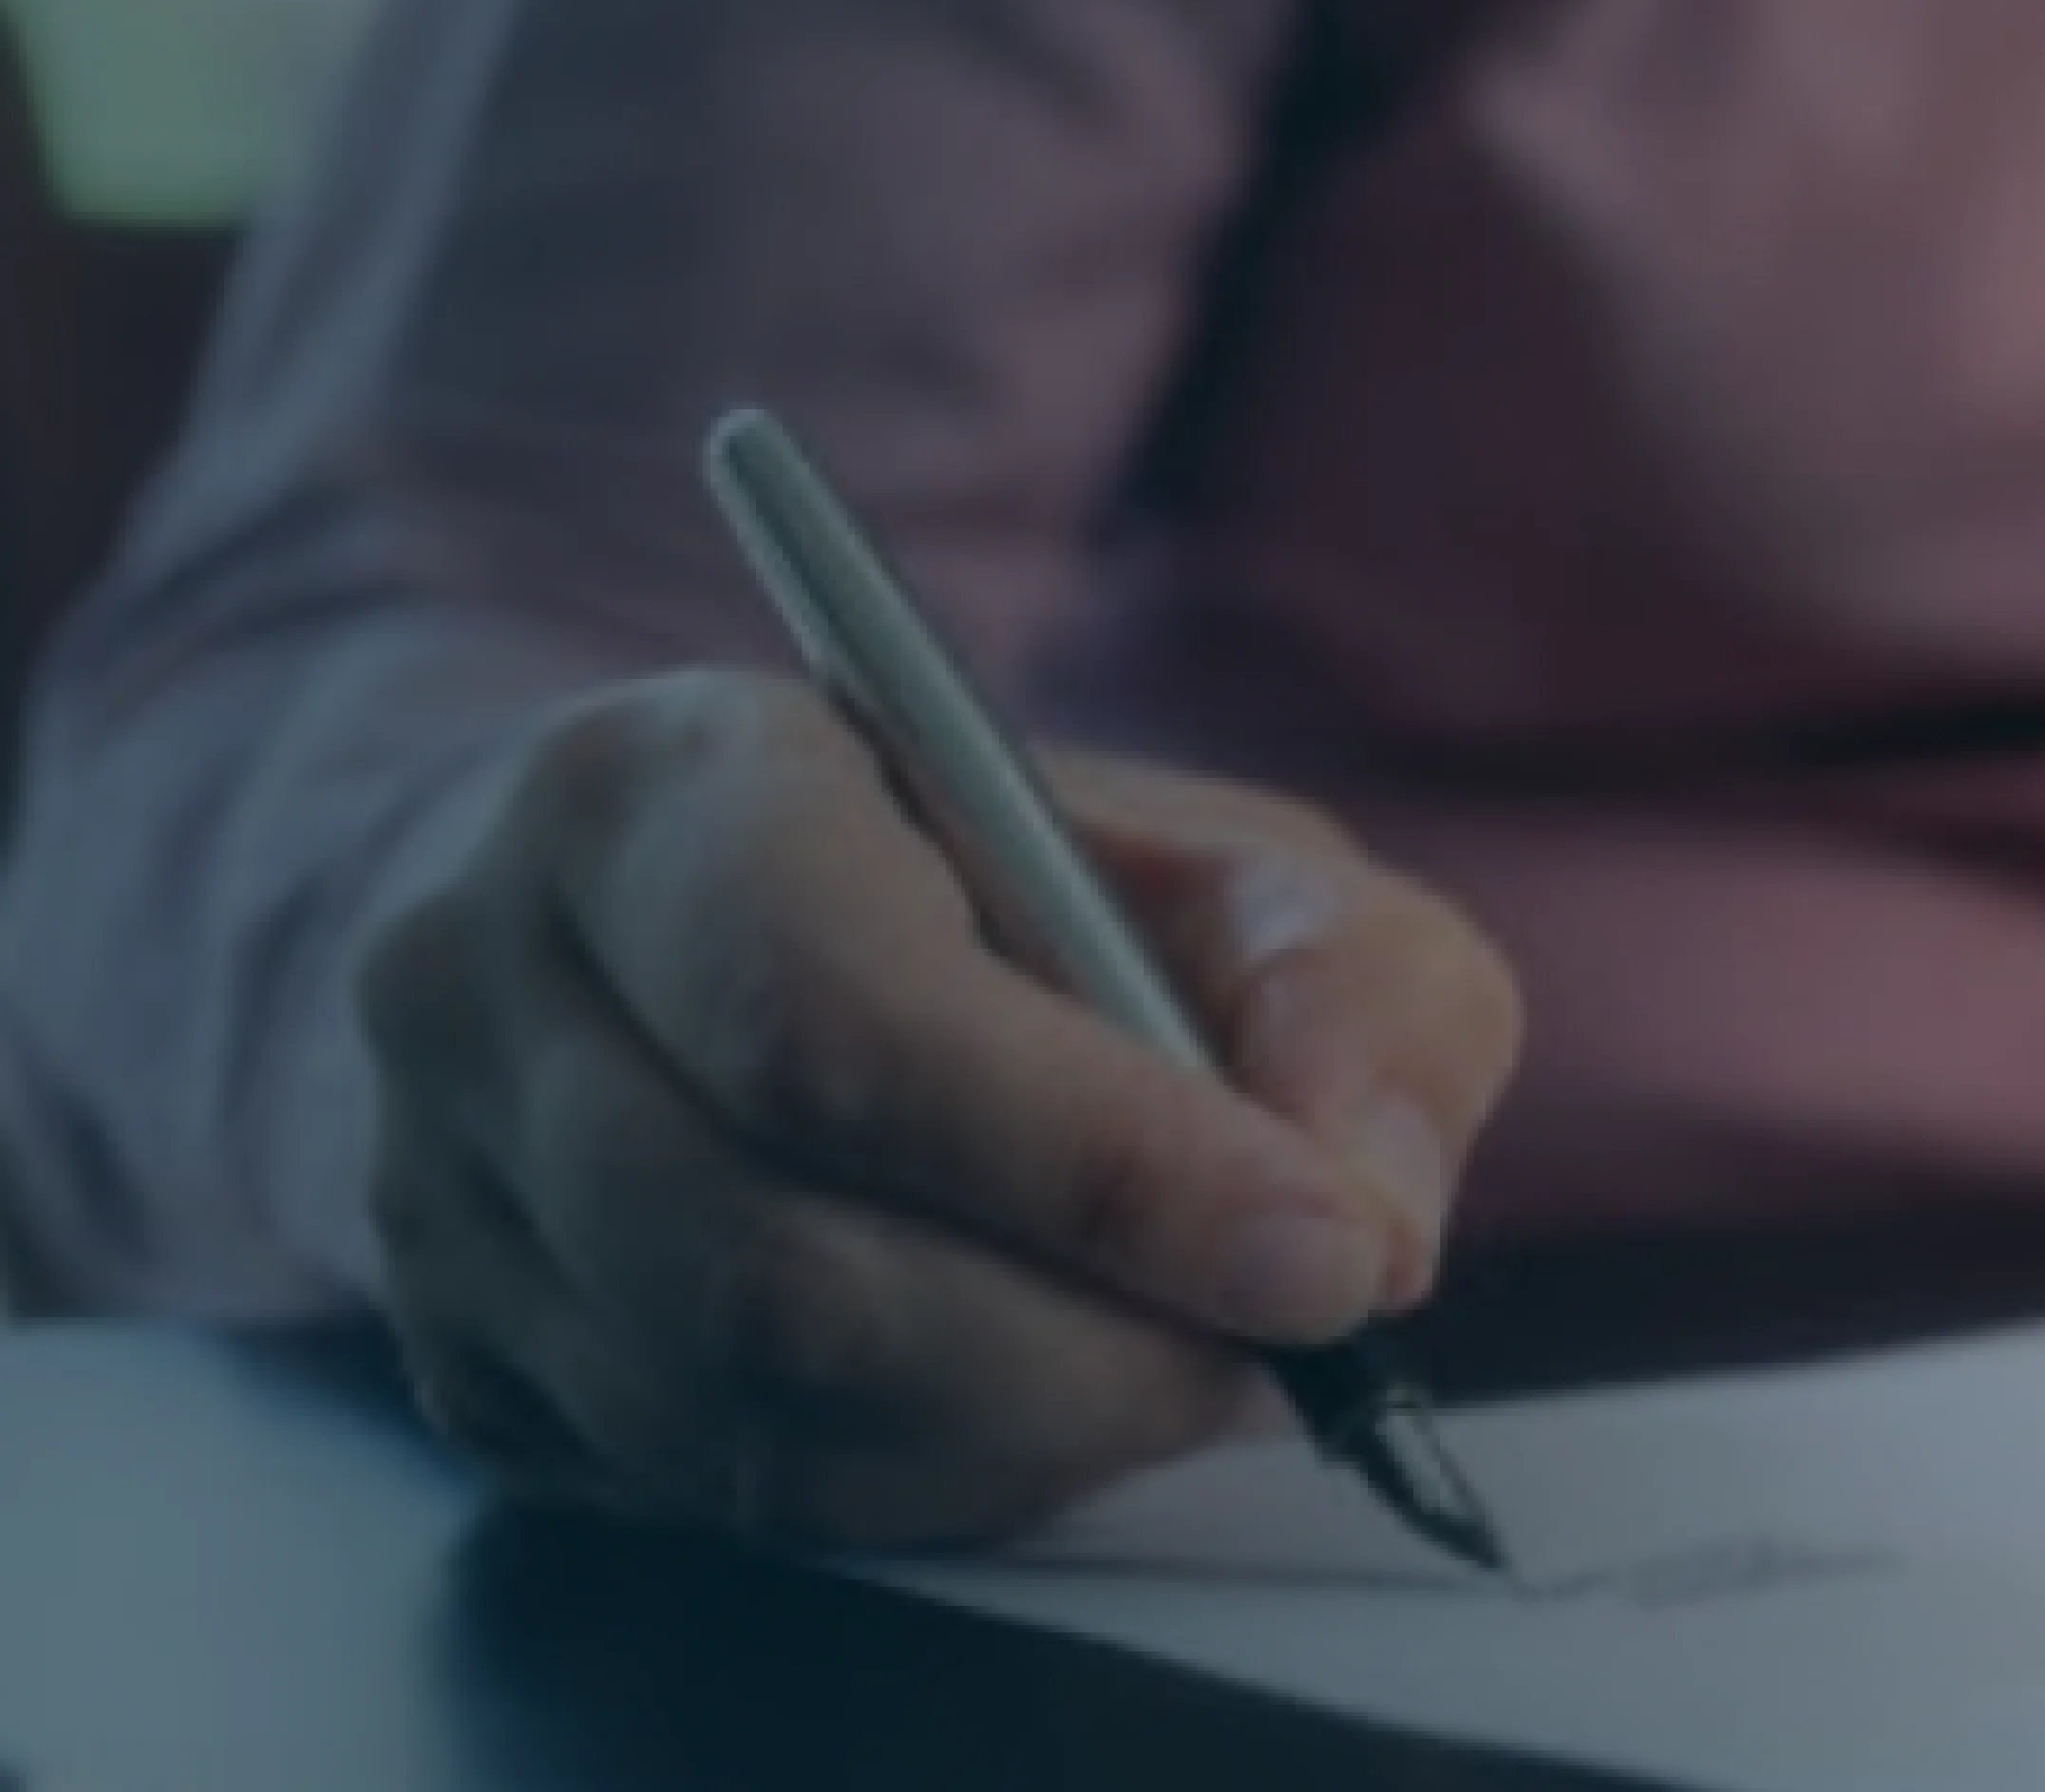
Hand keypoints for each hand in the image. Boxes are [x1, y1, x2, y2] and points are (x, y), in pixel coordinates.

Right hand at [357, 668, 1524, 1545]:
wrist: (744, 928)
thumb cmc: (1008, 885)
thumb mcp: (1231, 867)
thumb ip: (1350, 995)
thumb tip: (1365, 1211)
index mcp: (655, 791)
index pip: (839, 1016)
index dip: (1097, 1164)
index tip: (1317, 1253)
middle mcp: (484, 981)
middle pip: (778, 1259)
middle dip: (1091, 1343)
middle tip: (1281, 1341)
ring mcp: (441, 1186)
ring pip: (750, 1407)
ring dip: (1034, 1427)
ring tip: (1186, 1360)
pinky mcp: (466, 1357)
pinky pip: (720, 1491)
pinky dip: (941, 1479)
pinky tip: (1045, 1397)